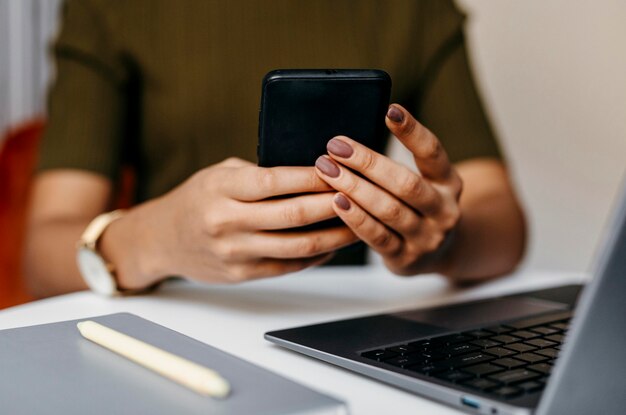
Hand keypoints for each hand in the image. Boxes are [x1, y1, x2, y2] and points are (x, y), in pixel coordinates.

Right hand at [114, 158, 356, 287]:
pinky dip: (316, 256)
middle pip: (293, 215)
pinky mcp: (242, 274)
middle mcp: (227, 222)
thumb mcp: (219, 174)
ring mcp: (235, 252)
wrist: (162, 240)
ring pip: (298, 245)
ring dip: (334, 235)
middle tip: (361, 194)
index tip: (340, 169)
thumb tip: (310, 172)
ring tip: (359, 222)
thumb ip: (258, 174)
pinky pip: (289, 265)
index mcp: (221, 189)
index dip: (312, 177)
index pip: (276, 181)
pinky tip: (334, 243)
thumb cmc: (196, 199)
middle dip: (333, 204)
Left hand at [314, 104, 462, 275]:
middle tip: (336, 146)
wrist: (438, 253)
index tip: (389, 110)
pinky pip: (377, 237)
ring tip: (328, 170)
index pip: (432, 152)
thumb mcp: (422, 182)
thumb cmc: (417, 207)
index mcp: (449, 182)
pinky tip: (336, 202)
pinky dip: (355, 218)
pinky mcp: (406, 259)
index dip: (412, 131)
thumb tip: (349, 141)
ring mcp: (427, 238)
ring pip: (389, 210)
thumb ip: (396, 166)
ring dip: (355, 189)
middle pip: (405, 183)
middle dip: (368, 163)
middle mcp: (444, 210)